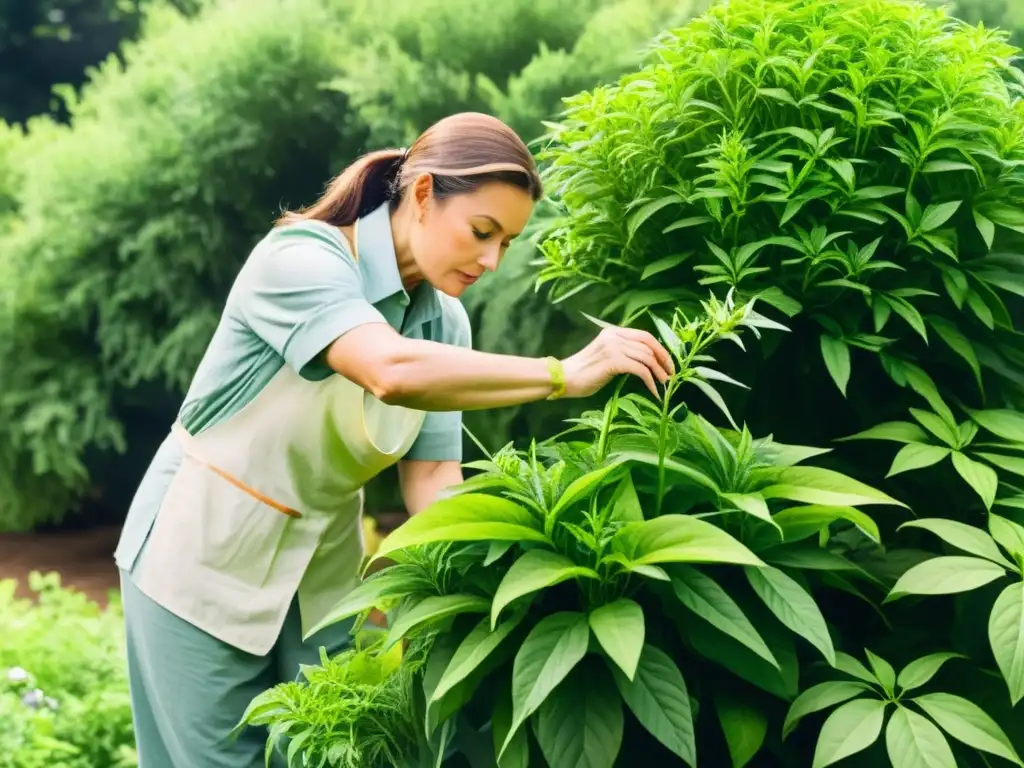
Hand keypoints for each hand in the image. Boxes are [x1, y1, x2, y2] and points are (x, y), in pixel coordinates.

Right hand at [560, 326, 674, 398]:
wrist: (565, 378)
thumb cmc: (584, 372)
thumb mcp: (605, 356)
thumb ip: (622, 352)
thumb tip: (646, 361)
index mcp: (613, 332)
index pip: (644, 336)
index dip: (660, 349)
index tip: (668, 363)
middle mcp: (614, 336)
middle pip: (649, 344)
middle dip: (664, 359)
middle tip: (671, 374)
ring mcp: (614, 347)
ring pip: (646, 357)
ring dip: (659, 372)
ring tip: (664, 384)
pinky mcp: (613, 361)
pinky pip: (640, 370)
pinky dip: (650, 381)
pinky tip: (653, 391)